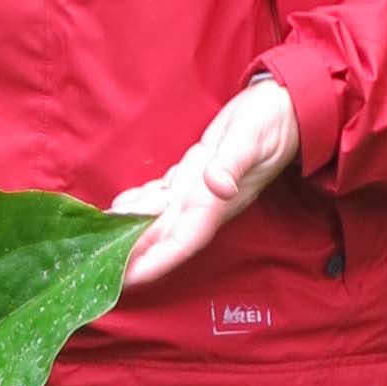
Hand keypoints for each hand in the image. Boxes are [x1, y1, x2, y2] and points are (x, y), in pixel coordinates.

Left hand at [110, 78, 301, 290]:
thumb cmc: (272, 121)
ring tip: (101, 239)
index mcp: (217, 200)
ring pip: (160, 219)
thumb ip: (233, 162)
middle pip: (164, 237)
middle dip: (134, 256)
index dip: (155, 262)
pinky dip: (140, 203)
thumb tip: (218, 186)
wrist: (286, 105)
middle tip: (100, 267)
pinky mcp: (195, 173)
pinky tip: (120, 206)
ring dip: (132, 231)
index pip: (182, 241)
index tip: (128, 280)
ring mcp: (200, 189)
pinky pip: (163, 196)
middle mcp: (206, 202)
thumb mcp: (252, 137)